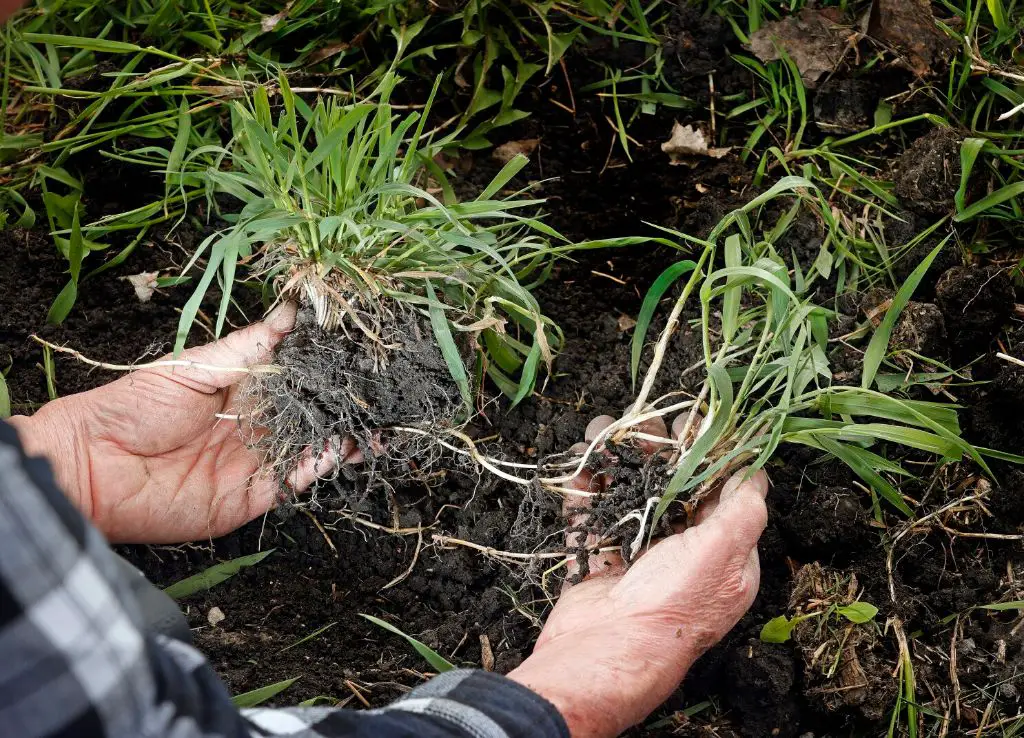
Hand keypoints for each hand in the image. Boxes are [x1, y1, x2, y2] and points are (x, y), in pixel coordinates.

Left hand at [10, 303, 357, 543]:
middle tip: (382, 386)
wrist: (94, 469)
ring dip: (346, 433)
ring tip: (381, 418)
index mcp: (240, 387)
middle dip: (344, 400)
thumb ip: (246, 347)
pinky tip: (353, 446)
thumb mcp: (192, 367)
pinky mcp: (255, 493)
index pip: (293, 373)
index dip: (324, 363)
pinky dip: (328, 463)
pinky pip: (299, 477)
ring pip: (313, 444)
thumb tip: (290, 311)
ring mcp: (257, 458)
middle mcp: (255, 422)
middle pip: (311, 410)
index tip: (358, 349)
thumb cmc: (131, 409)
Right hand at [508, 415, 768, 737]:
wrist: (605, 653)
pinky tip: (580, 457)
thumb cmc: (672, 605)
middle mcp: (681, 555)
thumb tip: (759, 472)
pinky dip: (584, 487)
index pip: (720, 493)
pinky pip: (590, 516)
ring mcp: (636, 558)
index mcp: (721, 555)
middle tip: (649, 417)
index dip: (709, 454)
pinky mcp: (597, 561)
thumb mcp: (721, 553)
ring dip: (616, 460)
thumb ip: (742, 509)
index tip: (696, 420)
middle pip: (671, 489)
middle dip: (659, 450)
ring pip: (628, 496)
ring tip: (604, 425)